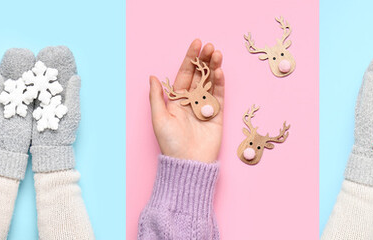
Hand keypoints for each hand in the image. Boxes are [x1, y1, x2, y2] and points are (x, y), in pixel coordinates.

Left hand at [148, 39, 223, 161]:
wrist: (188, 163)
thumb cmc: (170, 143)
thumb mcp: (159, 118)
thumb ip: (157, 96)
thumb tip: (153, 77)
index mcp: (177, 100)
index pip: (184, 74)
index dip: (190, 59)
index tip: (196, 43)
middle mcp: (192, 101)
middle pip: (199, 75)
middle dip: (204, 60)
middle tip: (209, 46)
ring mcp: (205, 106)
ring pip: (211, 82)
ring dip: (214, 67)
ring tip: (217, 53)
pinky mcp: (217, 114)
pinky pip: (219, 95)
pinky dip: (220, 83)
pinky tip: (220, 71)